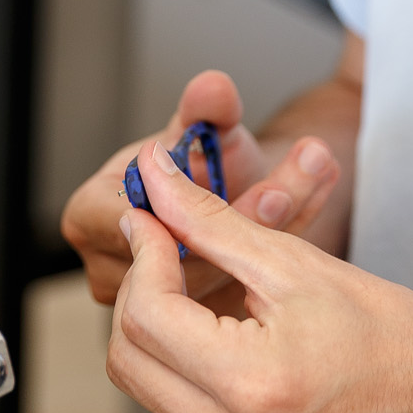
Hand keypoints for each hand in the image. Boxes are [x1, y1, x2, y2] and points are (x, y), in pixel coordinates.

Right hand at [60, 70, 339, 308]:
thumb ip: (206, 109)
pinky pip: (242, 291)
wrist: (216, 188)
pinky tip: (321, 199)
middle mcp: (113, 267)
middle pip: (183, 261)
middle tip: (294, 190)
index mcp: (91, 217)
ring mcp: (149, 303)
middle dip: (249, 222)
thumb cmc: (193, 161)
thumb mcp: (201, 128)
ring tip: (320, 178)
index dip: (198, 215)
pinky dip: (286, 248)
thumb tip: (214, 88)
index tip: (261, 196)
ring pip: (219, 279)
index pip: (142, 225)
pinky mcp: (190, 323)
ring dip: (277, 232)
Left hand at [108, 138, 412, 412]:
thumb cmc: (390, 331)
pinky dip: (202, 393)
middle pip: (132, 363)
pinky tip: (248, 368)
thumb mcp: (294, 263)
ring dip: (172, 346)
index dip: (143, 257)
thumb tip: (151, 182)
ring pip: (159, 399)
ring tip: (223, 314)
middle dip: (143, 299)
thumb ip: (210, 222)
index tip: (150, 222)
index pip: (146, 317)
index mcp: (256, 387)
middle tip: (168, 257)